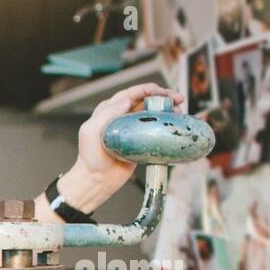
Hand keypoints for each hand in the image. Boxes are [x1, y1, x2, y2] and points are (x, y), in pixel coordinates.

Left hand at [61, 83, 187, 212]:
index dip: (148, 89)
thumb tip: (127, 100)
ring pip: (153, 113)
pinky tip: (175, 125)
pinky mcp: (140, 141)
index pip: (131, 93)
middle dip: (164, 97)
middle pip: (146, 100)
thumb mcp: (90, 131)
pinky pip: (156, 129)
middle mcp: (122, 117)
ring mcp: (132, 129)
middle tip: (178, 100)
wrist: (96, 180)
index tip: (161, 91)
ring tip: (179, 112)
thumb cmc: (89, 157)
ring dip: (168, 110)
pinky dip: (166, 125)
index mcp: (109, 110)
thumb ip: (106, 114)